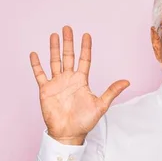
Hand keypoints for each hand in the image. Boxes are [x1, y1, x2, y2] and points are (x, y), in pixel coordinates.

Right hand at [29, 25, 129, 144]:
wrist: (68, 133)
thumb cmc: (84, 122)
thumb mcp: (101, 105)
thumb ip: (112, 91)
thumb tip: (127, 81)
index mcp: (81, 81)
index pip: (84, 60)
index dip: (85, 48)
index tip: (87, 35)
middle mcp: (69, 79)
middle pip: (68, 56)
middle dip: (68, 42)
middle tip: (67, 28)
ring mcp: (56, 83)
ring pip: (54, 61)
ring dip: (54, 49)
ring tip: (54, 35)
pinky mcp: (45, 89)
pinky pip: (40, 74)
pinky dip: (36, 65)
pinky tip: (34, 54)